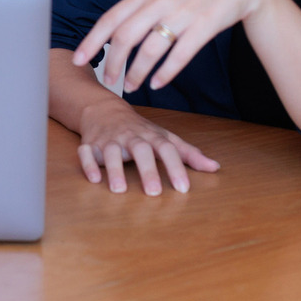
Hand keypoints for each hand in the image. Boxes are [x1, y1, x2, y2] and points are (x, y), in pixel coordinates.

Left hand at [73, 0, 276, 93]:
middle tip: (108, 81)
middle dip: (113, 62)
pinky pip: (180, 54)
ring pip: (150, 49)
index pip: (110, 19)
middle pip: (125, 36)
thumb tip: (110, 32)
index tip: (78, 60)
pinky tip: (157, 84)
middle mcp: (160, 2)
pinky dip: (165, 72)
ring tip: (130, 86)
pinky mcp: (204, 26)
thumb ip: (137, 8)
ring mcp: (182, 13)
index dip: (92, 41)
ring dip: (136, 72)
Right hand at [77, 98, 218, 194]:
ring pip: (110, 151)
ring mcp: (109, 140)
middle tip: (154, 192)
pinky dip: (88, 164)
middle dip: (147, 170)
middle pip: (140, 149)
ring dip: (115, 169)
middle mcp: (131, 137)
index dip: (176, 167)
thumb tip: (215, 167)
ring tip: (119, 190)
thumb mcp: (164, 137)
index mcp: (151, 136)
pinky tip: (94, 179)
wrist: (102, 108)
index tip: (183, 188)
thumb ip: (188, 153)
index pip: (167, 149)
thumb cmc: (139, 129)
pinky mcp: (90, 144)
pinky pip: (86, 152)